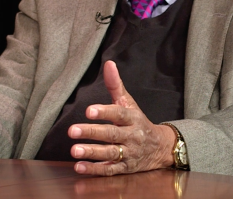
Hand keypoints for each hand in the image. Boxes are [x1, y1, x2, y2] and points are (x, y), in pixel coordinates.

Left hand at [68, 60, 176, 175]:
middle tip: (72, 130)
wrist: (160, 148)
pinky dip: (95, 170)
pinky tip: (79, 167)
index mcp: (132, 118)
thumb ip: (116, 85)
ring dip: (91, 153)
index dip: (104, 112)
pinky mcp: (125, 168)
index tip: (88, 110)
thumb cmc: (138, 121)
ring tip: (74, 150)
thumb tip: (108, 63)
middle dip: (91, 133)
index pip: (118, 114)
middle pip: (111, 134)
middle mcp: (132, 136)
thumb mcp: (129, 103)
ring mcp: (129, 153)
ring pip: (110, 154)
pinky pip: (110, 170)